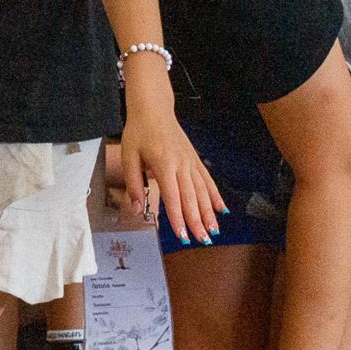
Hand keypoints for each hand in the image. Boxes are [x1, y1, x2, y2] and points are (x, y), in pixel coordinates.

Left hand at [119, 82, 223, 244]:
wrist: (153, 109)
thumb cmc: (139, 132)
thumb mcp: (128, 155)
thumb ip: (133, 183)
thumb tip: (136, 208)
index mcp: (163, 164)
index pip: (172, 197)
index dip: (178, 218)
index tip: (182, 235)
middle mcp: (181, 164)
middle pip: (191, 197)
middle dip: (198, 221)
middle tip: (202, 240)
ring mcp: (191, 161)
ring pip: (203, 191)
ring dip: (209, 212)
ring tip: (214, 231)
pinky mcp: (195, 159)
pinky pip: (207, 180)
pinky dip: (216, 195)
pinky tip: (222, 209)